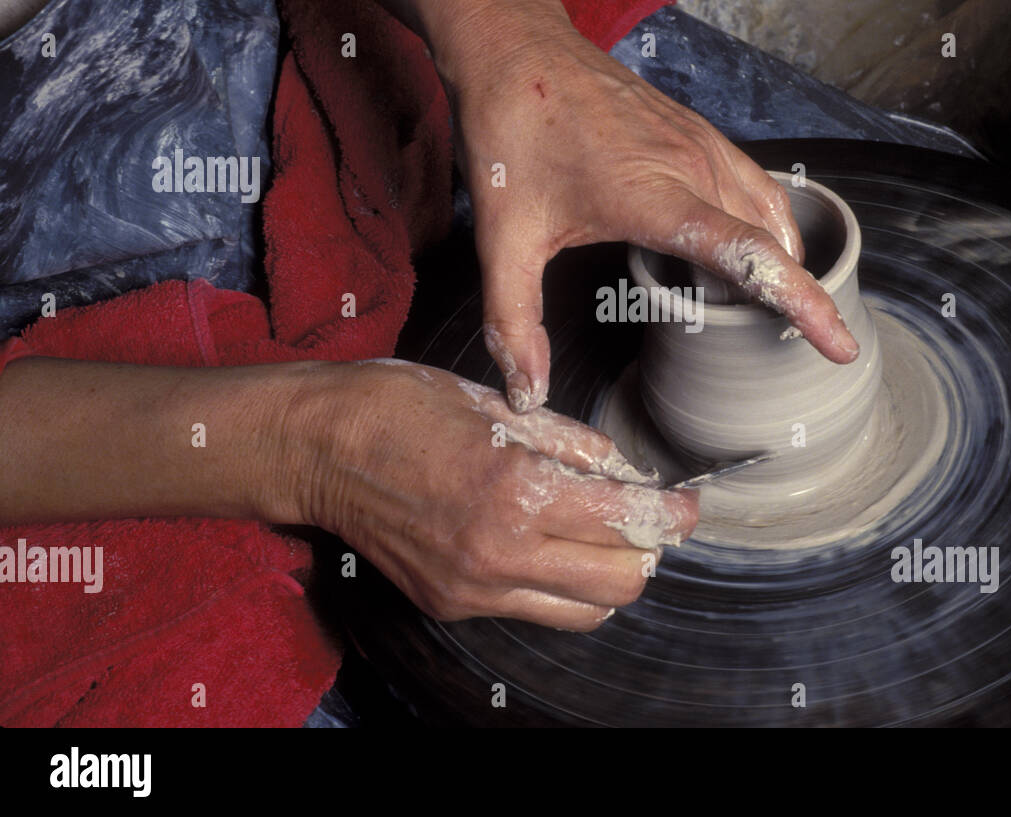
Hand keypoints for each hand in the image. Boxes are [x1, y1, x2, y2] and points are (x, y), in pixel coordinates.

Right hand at [295, 359, 696, 629]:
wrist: (318, 448)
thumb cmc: (403, 409)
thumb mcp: (500, 405)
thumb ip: (573, 444)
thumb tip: (626, 471)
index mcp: (517, 490)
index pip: (629, 521)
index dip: (673, 516)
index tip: (686, 506)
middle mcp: (500, 552)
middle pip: (622, 583)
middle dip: (647, 550)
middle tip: (645, 519)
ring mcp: (474, 588)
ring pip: (585, 611)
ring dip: (608, 576)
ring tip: (599, 536)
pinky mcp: (453, 605)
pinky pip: (534, 610)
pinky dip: (559, 585)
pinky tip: (547, 545)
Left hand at [451, 28, 860, 412]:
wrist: (516, 48)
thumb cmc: (512, 136)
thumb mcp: (503, 238)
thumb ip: (514, 322)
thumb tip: (526, 394)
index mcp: (653, 195)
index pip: (748, 256)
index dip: (801, 302)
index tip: (839, 345)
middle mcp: (692, 167)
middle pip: (771, 243)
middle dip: (787, 298)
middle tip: (771, 349)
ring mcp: (702, 144)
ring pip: (772, 214)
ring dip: (779, 262)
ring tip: (759, 310)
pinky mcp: (701, 133)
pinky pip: (757, 186)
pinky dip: (766, 227)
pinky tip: (742, 252)